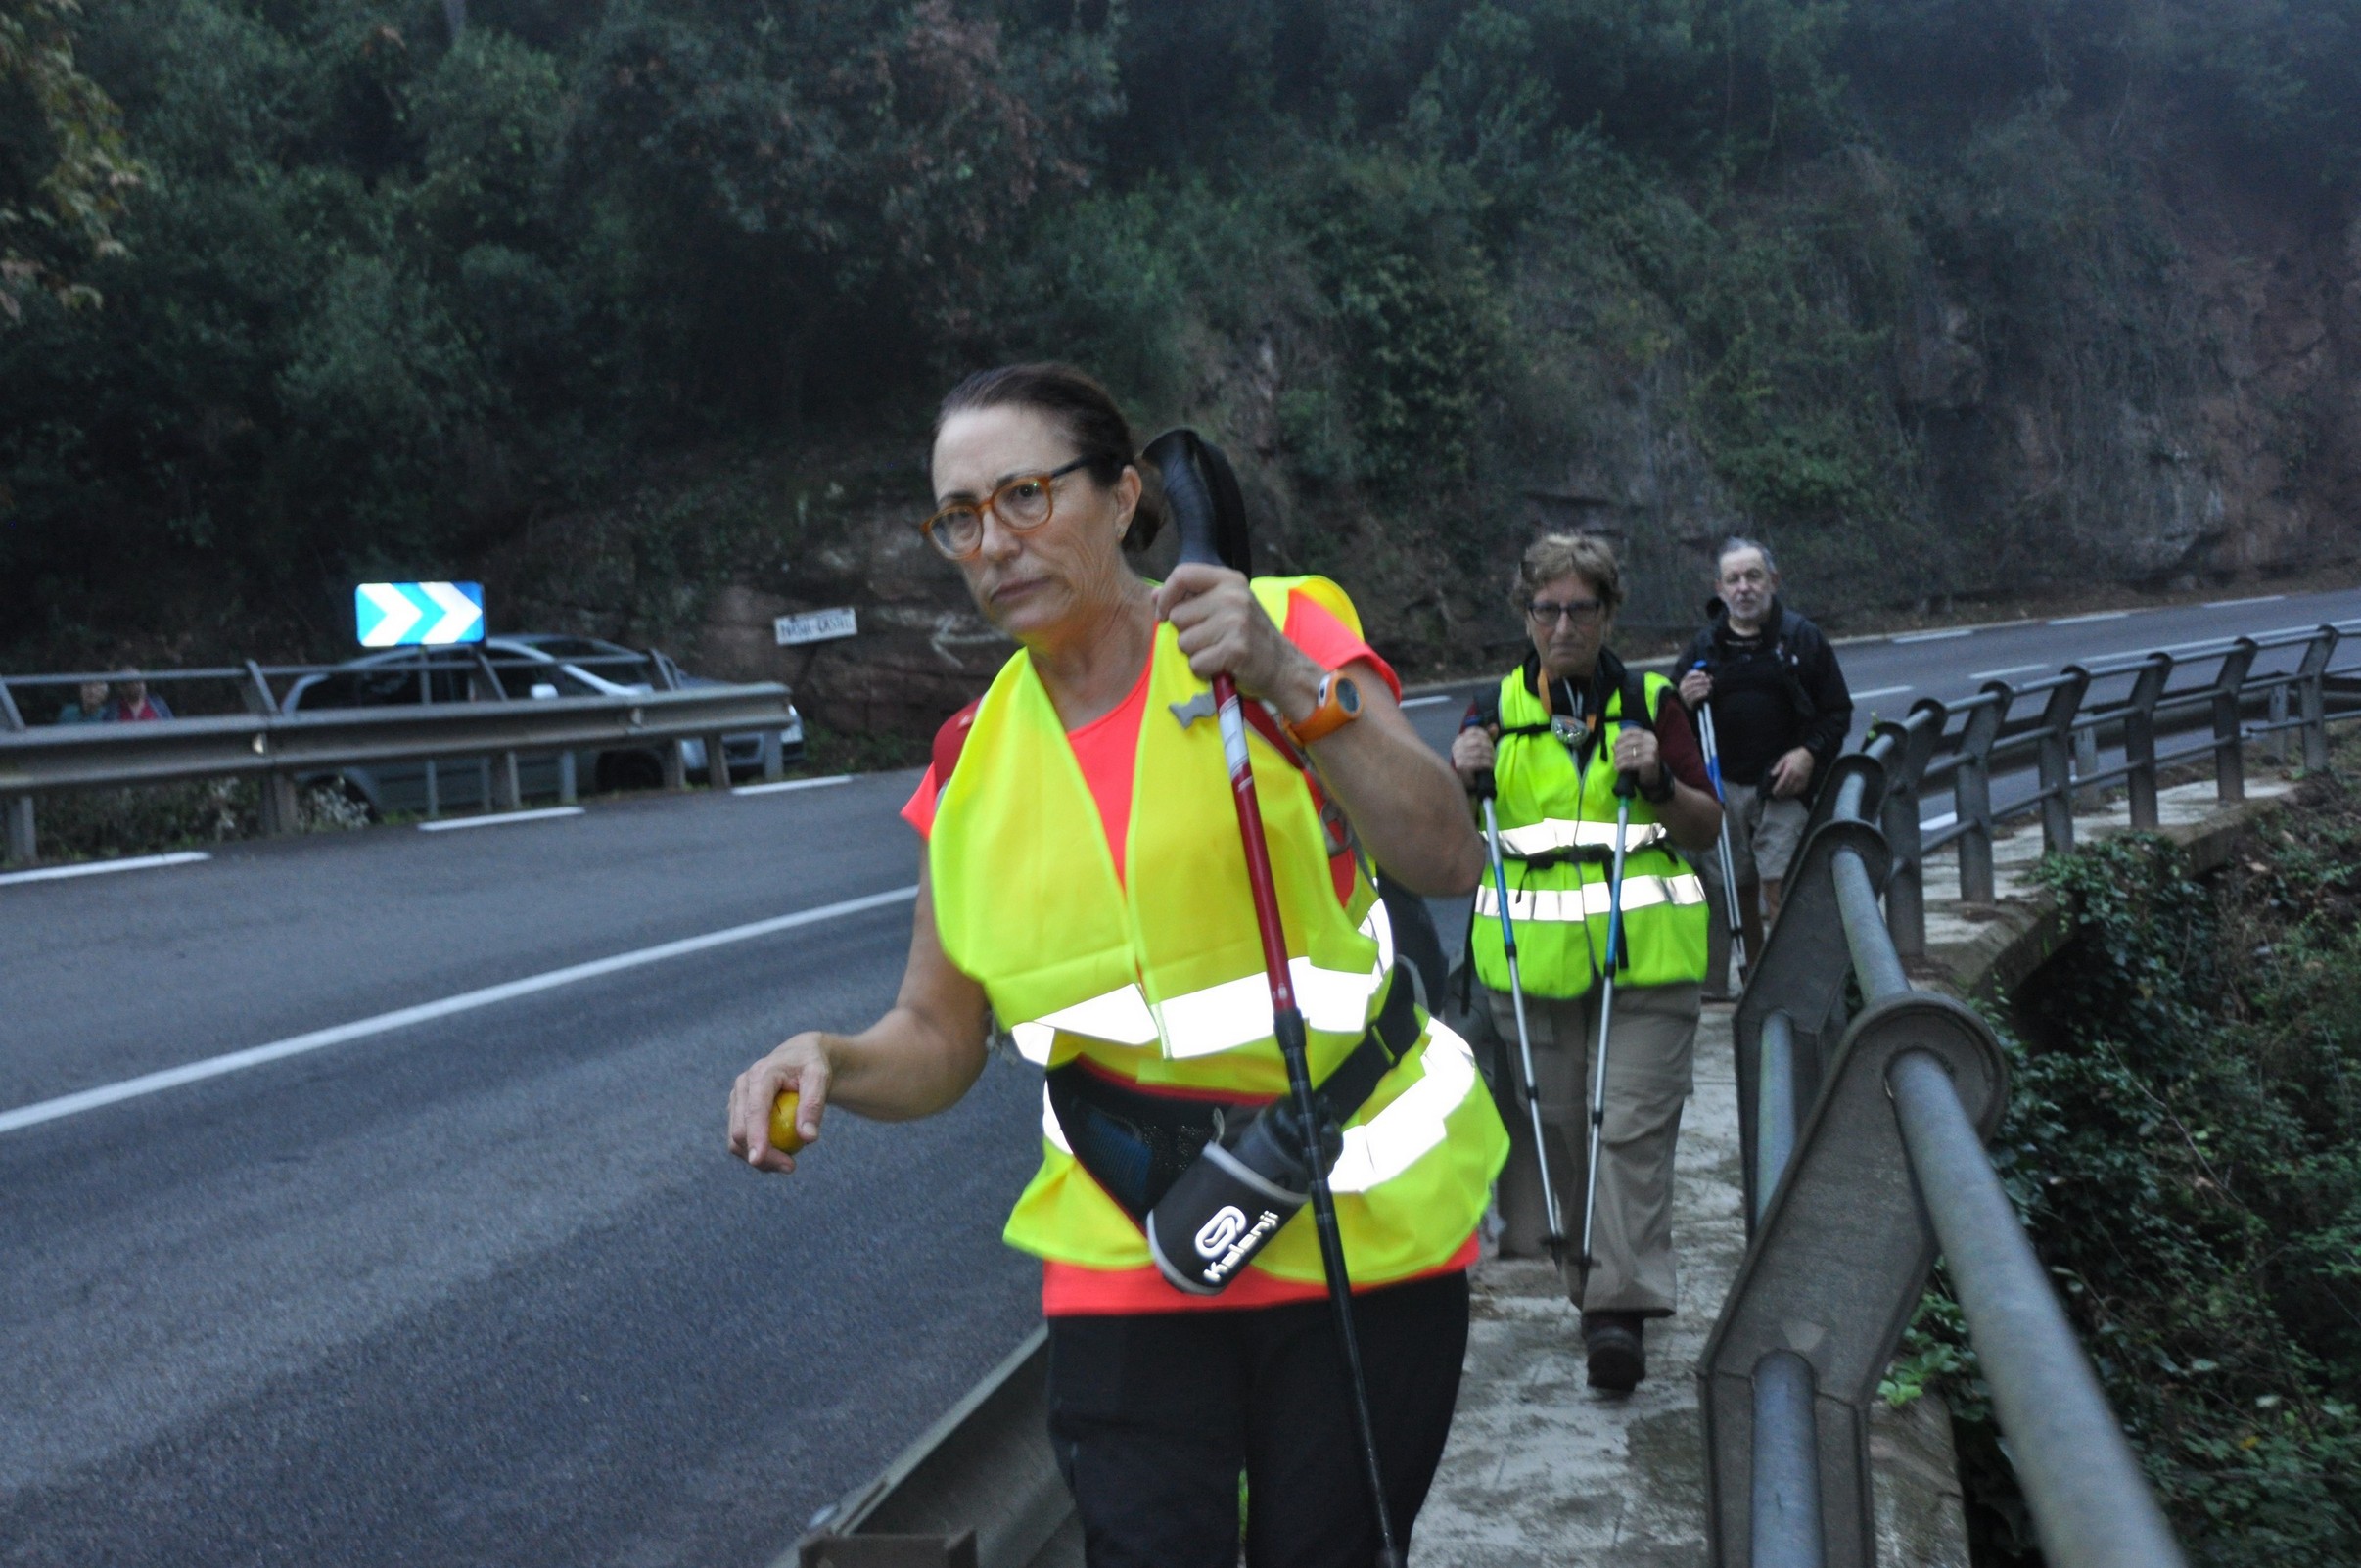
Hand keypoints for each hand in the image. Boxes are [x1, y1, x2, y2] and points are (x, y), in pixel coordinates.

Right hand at [728, 1031, 833, 1173]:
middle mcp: (742, 1086)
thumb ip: (814, 1105)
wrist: (800, 1056)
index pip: (754, 1110)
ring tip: (788, 1163)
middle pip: (740, 1130)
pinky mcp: (738, 1110)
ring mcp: (737, 1099)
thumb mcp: (820, 1078)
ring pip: (736, 1140)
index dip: (754, 1136)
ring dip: (759, 1158)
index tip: (758, 1159)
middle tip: (791, 1167)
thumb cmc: (812, 1065)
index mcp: (761, 1074)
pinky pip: (741, 1140)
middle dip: (761, 1155)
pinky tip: (779, 1154)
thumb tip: (808, 1138)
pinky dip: (758, 1152)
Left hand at [1152, 564, 1321, 721]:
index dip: (1166, 596)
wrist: (1283, 667)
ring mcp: (1235, 622)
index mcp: (1229, 580)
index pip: (1182, 574)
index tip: (1164, 614)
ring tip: (1219, 651)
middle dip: (1186, 633)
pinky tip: (1223, 666)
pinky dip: (1205, 670)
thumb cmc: (1249, 636)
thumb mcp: (1225, 607)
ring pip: (1184, 642)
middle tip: (1212, 639)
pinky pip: (1196, 663)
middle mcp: (1233, 596)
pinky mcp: (1235, 649)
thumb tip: (1154, 595)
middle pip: (1178, 615)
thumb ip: (1191, 598)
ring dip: (1196, 654)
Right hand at [1450, 725, 1495, 785]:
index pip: (1473, 731)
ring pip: (1479, 752)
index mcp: (1460, 739)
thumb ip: (1488, 736)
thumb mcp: (1482, 747)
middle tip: (1493, 753)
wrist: (1468, 781)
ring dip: (1489, 757)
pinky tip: (1490, 766)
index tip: (1491, 741)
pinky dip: (1487, 764)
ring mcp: (1457, 756)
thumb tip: (1494, 726)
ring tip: (1492, 761)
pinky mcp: (1461, 766)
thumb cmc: (1475, 762)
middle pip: (1477, 741)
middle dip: (1489, 747)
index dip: (1485, 734)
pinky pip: (1478, 762)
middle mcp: (1456, 746)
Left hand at [1612, 726, 1664, 790]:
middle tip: (1614, 756)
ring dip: (1619, 759)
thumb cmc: (1642, 759)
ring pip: (1629, 753)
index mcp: (1648, 735)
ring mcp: (1651, 751)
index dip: (1620, 737)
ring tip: (1615, 763)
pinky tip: (1618, 768)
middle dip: (1618, 749)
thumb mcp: (1635, 749)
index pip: (1631, 732)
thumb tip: (1612, 745)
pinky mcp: (1649, 761)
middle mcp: (1651, 741)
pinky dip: (1622, 766)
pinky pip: (1631, 762)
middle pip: (1629, 743)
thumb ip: (1625, 745)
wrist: (1653, 774)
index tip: (1614, 743)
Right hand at [1678, 669, 1712, 706]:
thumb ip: (1703, 680)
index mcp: (1684, 681)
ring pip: (1694, 689)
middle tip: (1709, 681)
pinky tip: (1706, 692)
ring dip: (1703, 687)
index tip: (1705, 674)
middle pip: (1692, 682)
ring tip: (1709, 687)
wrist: (1691, 705)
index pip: (1689, 675)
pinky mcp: (1688, 701)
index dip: (1697, 674)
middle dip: (1702, 681)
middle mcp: (1682, 687)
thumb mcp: (1697, 684)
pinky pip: (1695, 697)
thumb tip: (1711, 677)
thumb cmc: (1695, 692)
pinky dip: (1701, 694)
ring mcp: (1684, 694)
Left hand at [1768, 746, 1815, 798]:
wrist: (1808, 754)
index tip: (1773, 792)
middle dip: (1781, 793)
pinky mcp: (1806, 780)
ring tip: (1782, 795)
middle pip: (1787, 788)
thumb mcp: (1784, 758)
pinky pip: (1801, 789)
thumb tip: (1772, 775)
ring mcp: (1802, 779)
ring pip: (1794, 790)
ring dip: (1788, 794)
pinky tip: (1791, 792)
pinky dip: (1795, 792)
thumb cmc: (1795, 756)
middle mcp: (1796, 776)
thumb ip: (1778, 767)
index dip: (1777, 789)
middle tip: (1776, 796)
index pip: (1782, 783)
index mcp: (1790, 770)